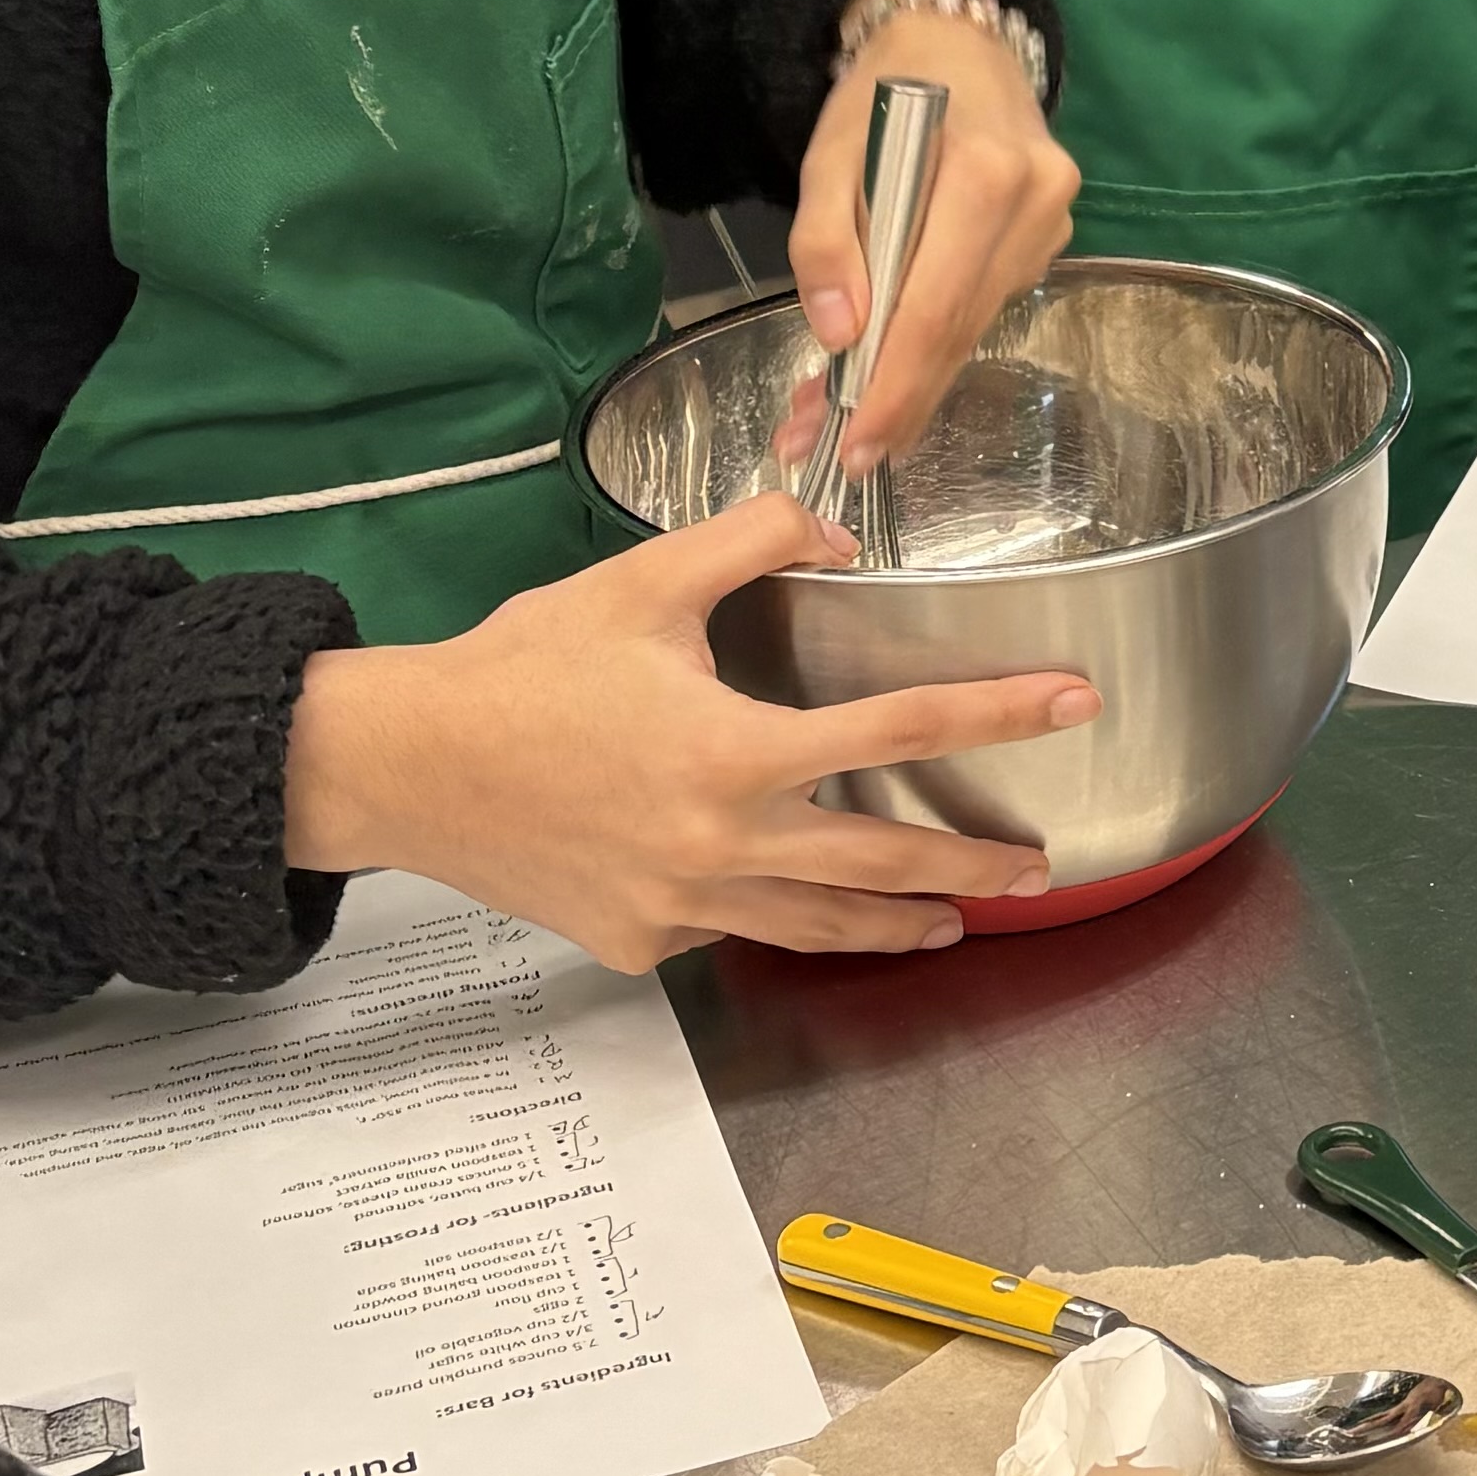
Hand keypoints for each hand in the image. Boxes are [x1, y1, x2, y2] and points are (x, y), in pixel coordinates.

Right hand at [280, 496, 1096, 967]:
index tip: (1069, 707)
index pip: (899, 732)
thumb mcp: (646, 581)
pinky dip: (772, 914)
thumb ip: (757, 540)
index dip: (995, 716)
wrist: (406, 764)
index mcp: (733, 752)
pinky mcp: (639, 942)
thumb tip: (837, 533)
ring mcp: (679, 908)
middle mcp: (718, 846)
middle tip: (1037, 863)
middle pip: (880, 865)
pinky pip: (729, 928)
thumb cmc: (522, 669)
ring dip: (895, 923)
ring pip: (815, 924)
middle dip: (971, 863)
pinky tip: (794, 897)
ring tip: (955, 918)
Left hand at [780, 0, 1077, 478]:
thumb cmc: (887, 88)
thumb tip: (840, 335)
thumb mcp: (832, 152)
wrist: (959, 41)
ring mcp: (1053, 221)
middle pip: (961, 328)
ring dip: (913, 376)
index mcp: (986, 174)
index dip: (895, 386)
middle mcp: (1036, 202)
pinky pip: (987, 303)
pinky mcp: (1051, 235)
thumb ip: (826, 240)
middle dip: (900, 399)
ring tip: (847, 410)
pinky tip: (892, 358)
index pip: (936, 306)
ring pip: (975, 324)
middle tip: (844, 454)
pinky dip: (937, 338)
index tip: (855, 448)